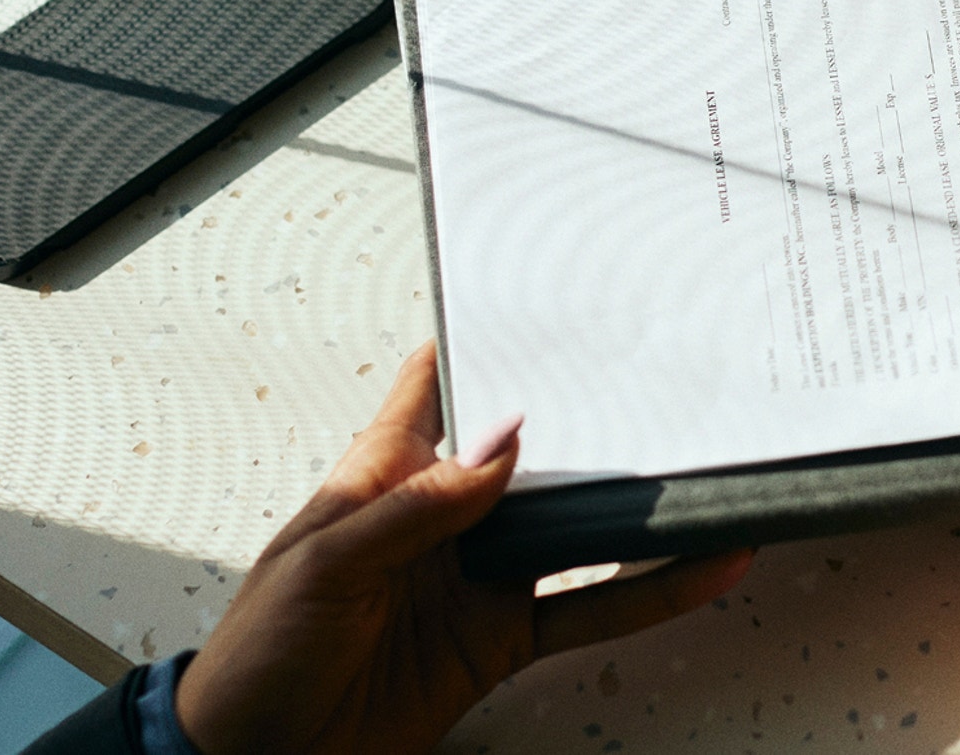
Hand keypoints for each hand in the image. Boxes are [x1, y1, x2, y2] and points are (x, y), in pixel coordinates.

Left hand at [175, 343, 752, 754]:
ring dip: (633, 509)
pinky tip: (696, 571)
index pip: (433, 386)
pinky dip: (648, 593)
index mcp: (384, 476)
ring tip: (701, 476)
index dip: (479, 341)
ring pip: (574, 529)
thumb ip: (417, 505)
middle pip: (531, 454)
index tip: (545, 304)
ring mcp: (479, 578)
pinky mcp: (502, 638)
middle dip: (591, 420)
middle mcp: (443, 518)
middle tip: (659, 385)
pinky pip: (589, 609)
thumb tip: (500, 443)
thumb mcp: (325, 564)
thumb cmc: (258, 656)